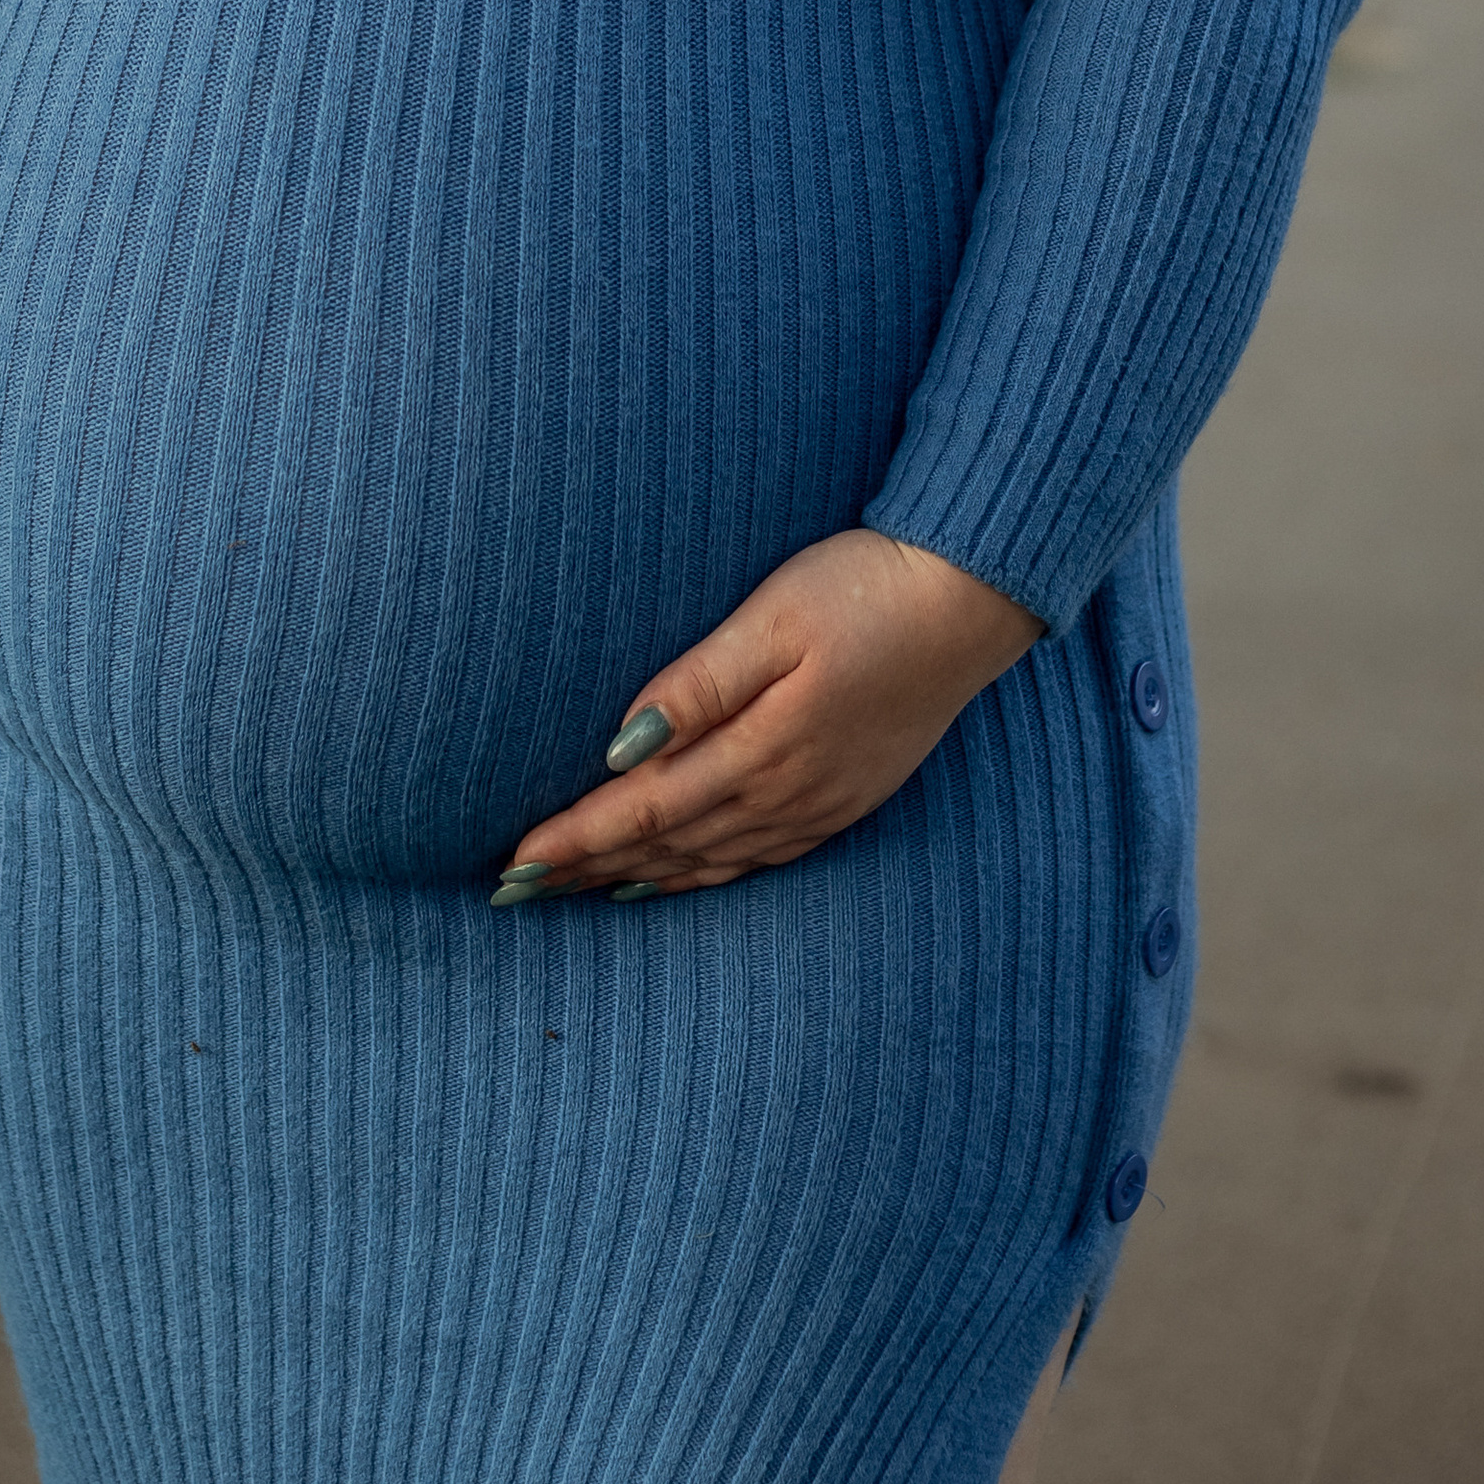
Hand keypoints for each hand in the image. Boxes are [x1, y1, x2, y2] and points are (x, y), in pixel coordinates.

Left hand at [495, 529, 1043, 901]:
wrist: (972, 599)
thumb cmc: (865, 590)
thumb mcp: (773, 618)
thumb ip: (699, 684)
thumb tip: (622, 745)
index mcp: (760, 747)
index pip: (642, 806)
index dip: (574, 837)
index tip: (512, 865)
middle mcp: (786, 792)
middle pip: (665, 845)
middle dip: (585, 869)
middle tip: (513, 893)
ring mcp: (818, 803)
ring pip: (707, 860)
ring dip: (635, 878)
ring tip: (574, 893)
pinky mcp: (845, 798)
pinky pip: (756, 858)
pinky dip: (702, 875)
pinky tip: (673, 877)